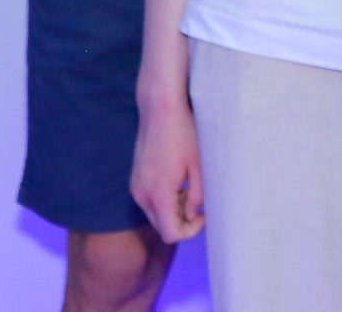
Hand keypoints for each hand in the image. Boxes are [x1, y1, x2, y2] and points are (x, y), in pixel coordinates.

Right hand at [129, 97, 205, 241]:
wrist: (160, 109)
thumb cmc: (185, 133)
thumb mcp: (200, 165)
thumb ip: (199, 196)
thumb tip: (195, 215)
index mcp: (159, 194)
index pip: (171, 234)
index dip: (192, 230)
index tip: (206, 213)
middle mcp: (142, 195)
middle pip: (163, 226)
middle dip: (184, 220)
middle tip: (201, 200)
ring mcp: (136, 188)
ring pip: (156, 214)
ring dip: (175, 209)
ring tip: (191, 185)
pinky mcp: (135, 180)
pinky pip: (151, 201)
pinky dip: (166, 199)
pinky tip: (180, 179)